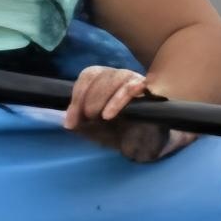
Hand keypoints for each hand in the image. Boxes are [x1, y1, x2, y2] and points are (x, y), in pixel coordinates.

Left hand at [62, 61, 182, 159]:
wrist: (151, 146)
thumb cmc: (123, 135)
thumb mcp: (98, 132)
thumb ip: (83, 125)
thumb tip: (68, 122)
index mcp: (106, 82)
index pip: (89, 75)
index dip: (77, 95)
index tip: (71, 121)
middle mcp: (121, 78)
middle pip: (101, 73)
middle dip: (88, 98)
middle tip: (88, 119)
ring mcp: (138, 82)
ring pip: (118, 76)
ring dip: (102, 98)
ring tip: (100, 118)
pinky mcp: (152, 93)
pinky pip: (135, 86)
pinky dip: (119, 100)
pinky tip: (109, 114)